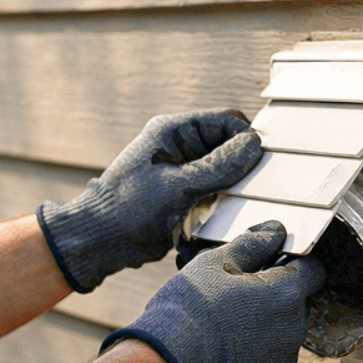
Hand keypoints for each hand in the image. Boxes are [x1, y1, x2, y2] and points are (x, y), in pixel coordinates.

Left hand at [36, 108, 262, 290]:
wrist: (98, 242)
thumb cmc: (125, 210)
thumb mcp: (177, 187)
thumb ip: (217, 166)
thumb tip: (252, 146)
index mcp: (172, 132)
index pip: (225, 121)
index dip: (247, 138)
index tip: (264, 162)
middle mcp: (178, 147)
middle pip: (227, 146)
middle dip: (241, 166)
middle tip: (252, 188)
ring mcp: (180, 171)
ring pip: (223, 171)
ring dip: (231, 187)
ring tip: (232, 204)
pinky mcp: (181, 195)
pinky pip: (212, 192)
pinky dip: (220, 202)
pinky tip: (218, 216)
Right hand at [99, 222, 322, 362]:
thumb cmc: (190, 310)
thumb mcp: (215, 263)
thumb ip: (252, 244)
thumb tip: (274, 231)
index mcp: (285, 295)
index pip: (314, 271)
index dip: (295, 262)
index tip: (271, 262)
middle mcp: (293, 329)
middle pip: (295, 302)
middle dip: (273, 294)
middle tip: (235, 292)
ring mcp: (282, 359)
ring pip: (282, 330)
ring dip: (264, 323)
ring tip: (226, 322)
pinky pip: (269, 356)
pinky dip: (254, 349)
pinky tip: (225, 345)